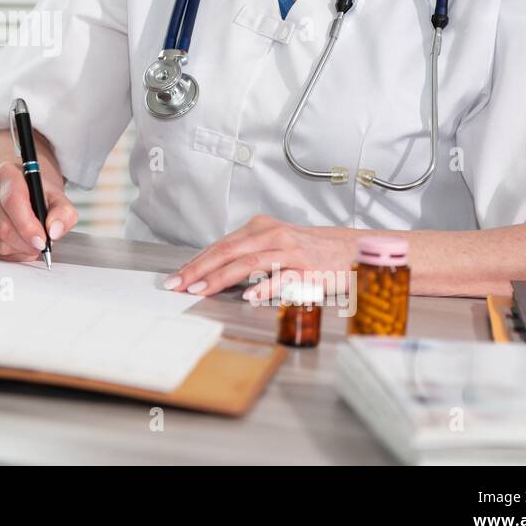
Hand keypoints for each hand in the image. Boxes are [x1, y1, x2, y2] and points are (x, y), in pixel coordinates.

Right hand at [0, 160, 77, 261]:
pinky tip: (20, 246)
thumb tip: (54, 230)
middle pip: (3, 226)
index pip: (13, 202)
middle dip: (25, 243)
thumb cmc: (34, 191)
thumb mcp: (56, 196)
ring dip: (18, 250)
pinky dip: (9, 254)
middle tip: (41, 245)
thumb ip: (63, 213)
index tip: (42, 240)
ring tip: (32, 245)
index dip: (28, 226)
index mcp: (7, 174)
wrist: (15, 186)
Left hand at [162, 215, 356, 301]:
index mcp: (259, 228)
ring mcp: (290, 251)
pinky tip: (249, 297)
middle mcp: (272, 235)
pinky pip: (282, 278)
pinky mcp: (307, 269)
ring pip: (249, 262)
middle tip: (179, 285)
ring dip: (222, 277)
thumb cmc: (307, 251)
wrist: (349, 250)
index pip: (220, 246)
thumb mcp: (273, 244)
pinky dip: (264, 288)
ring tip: (203, 290)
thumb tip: (210, 272)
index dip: (196, 262)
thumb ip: (246, 254)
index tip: (176, 278)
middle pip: (228, 251)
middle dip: (199, 270)